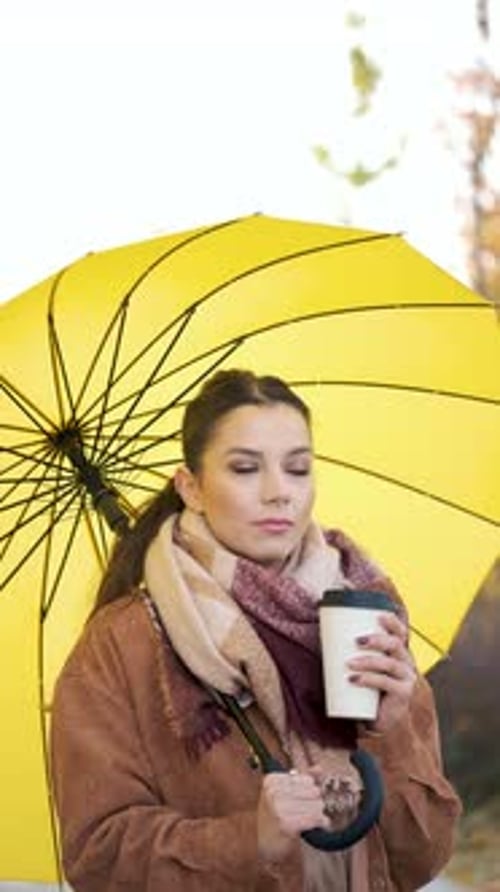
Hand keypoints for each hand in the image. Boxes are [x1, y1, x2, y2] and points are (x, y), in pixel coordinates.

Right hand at [256, 766, 329, 862]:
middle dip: (314, 803)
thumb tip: (319, 768)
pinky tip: (314, 826)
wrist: (264, 845)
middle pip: (314, 791)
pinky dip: (319, 823)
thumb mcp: (284, 793)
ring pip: (317, 805)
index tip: (302, 801)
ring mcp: (279, 808)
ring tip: (308, 820)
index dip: (309, 792)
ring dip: (317, 815)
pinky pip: (316, 818)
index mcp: (272, 780)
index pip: (307, 779)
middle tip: (306, 812)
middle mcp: (273, 792)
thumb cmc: (275, 818)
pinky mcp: (287, 824)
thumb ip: (302, 779)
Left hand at [347, 611, 416, 732]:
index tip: (378, 615)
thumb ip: (349, 652)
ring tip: (349, 663)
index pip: (400, 632)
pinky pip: (386, 683)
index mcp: (398, 652)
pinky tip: (354, 679)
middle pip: (395, 644)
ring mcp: (406, 678)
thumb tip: (322, 634)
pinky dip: (368, 679)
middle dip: (376, 639)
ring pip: (389, 664)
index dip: (392, 621)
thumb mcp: (362, 667)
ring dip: (368, 661)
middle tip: (356, 640)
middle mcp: (406, 663)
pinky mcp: (402, 694)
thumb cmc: (367, 689)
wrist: (378, 720)